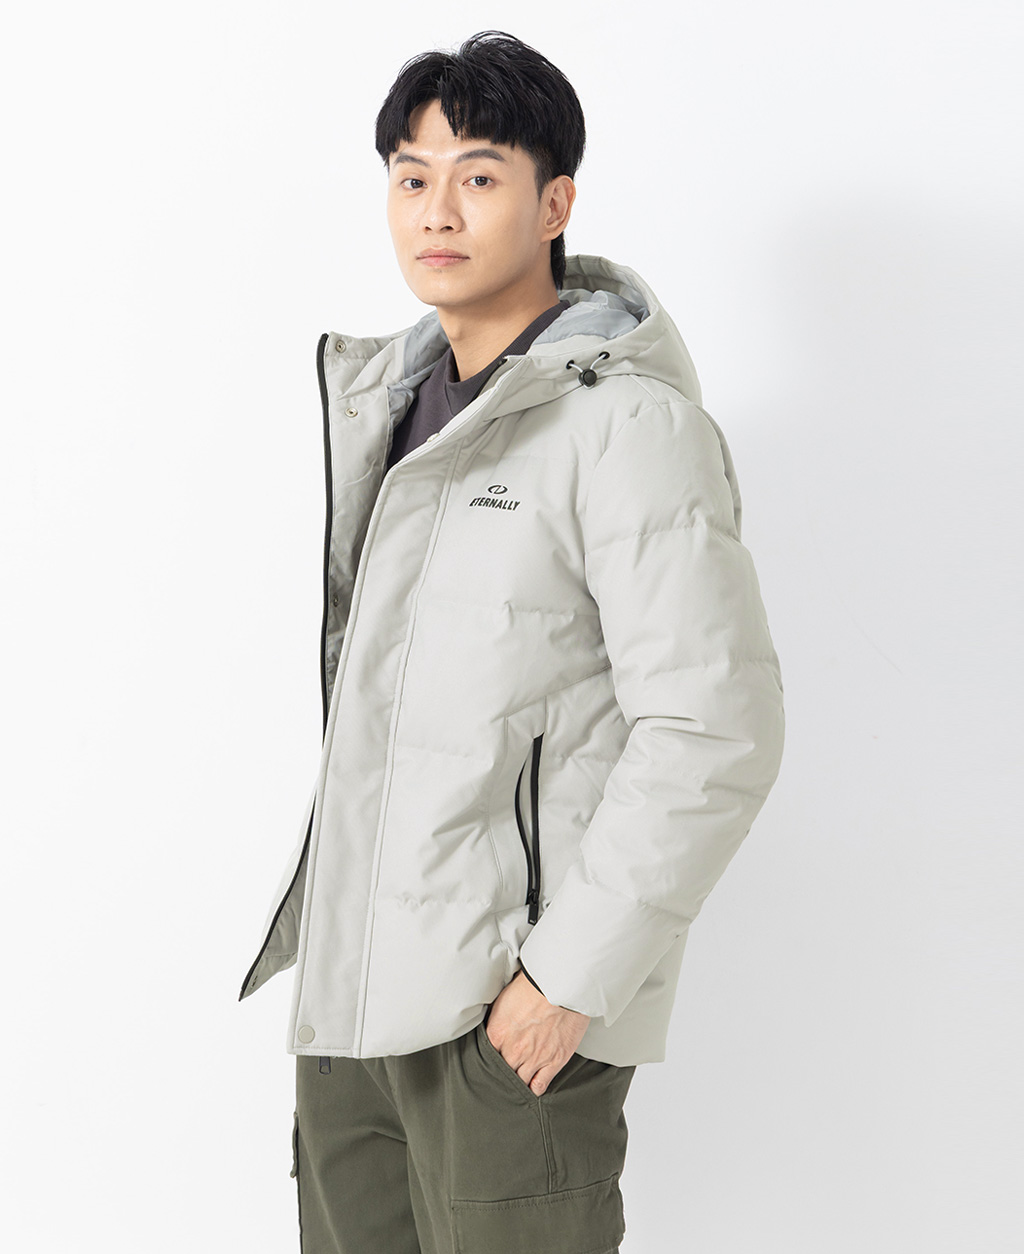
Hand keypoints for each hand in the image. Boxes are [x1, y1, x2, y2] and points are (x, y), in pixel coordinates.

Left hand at [484, 970, 590, 1095]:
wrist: (563, 983)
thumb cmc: (535, 984)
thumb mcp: (505, 997)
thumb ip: (496, 1018)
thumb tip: (492, 1026)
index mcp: (497, 1033)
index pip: (486, 1057)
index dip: (489, 1060)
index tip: (492, 1061)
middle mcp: (513, 1049)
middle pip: (502, 1072)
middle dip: (503, 1071)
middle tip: (505, 1071)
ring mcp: (534, 1057)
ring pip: (519, 1082)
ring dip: (518, 1080)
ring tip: (518, 1080)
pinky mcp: (554, 1061)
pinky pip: (539, 1085)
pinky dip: (535, 1088)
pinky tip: (532, 1085)